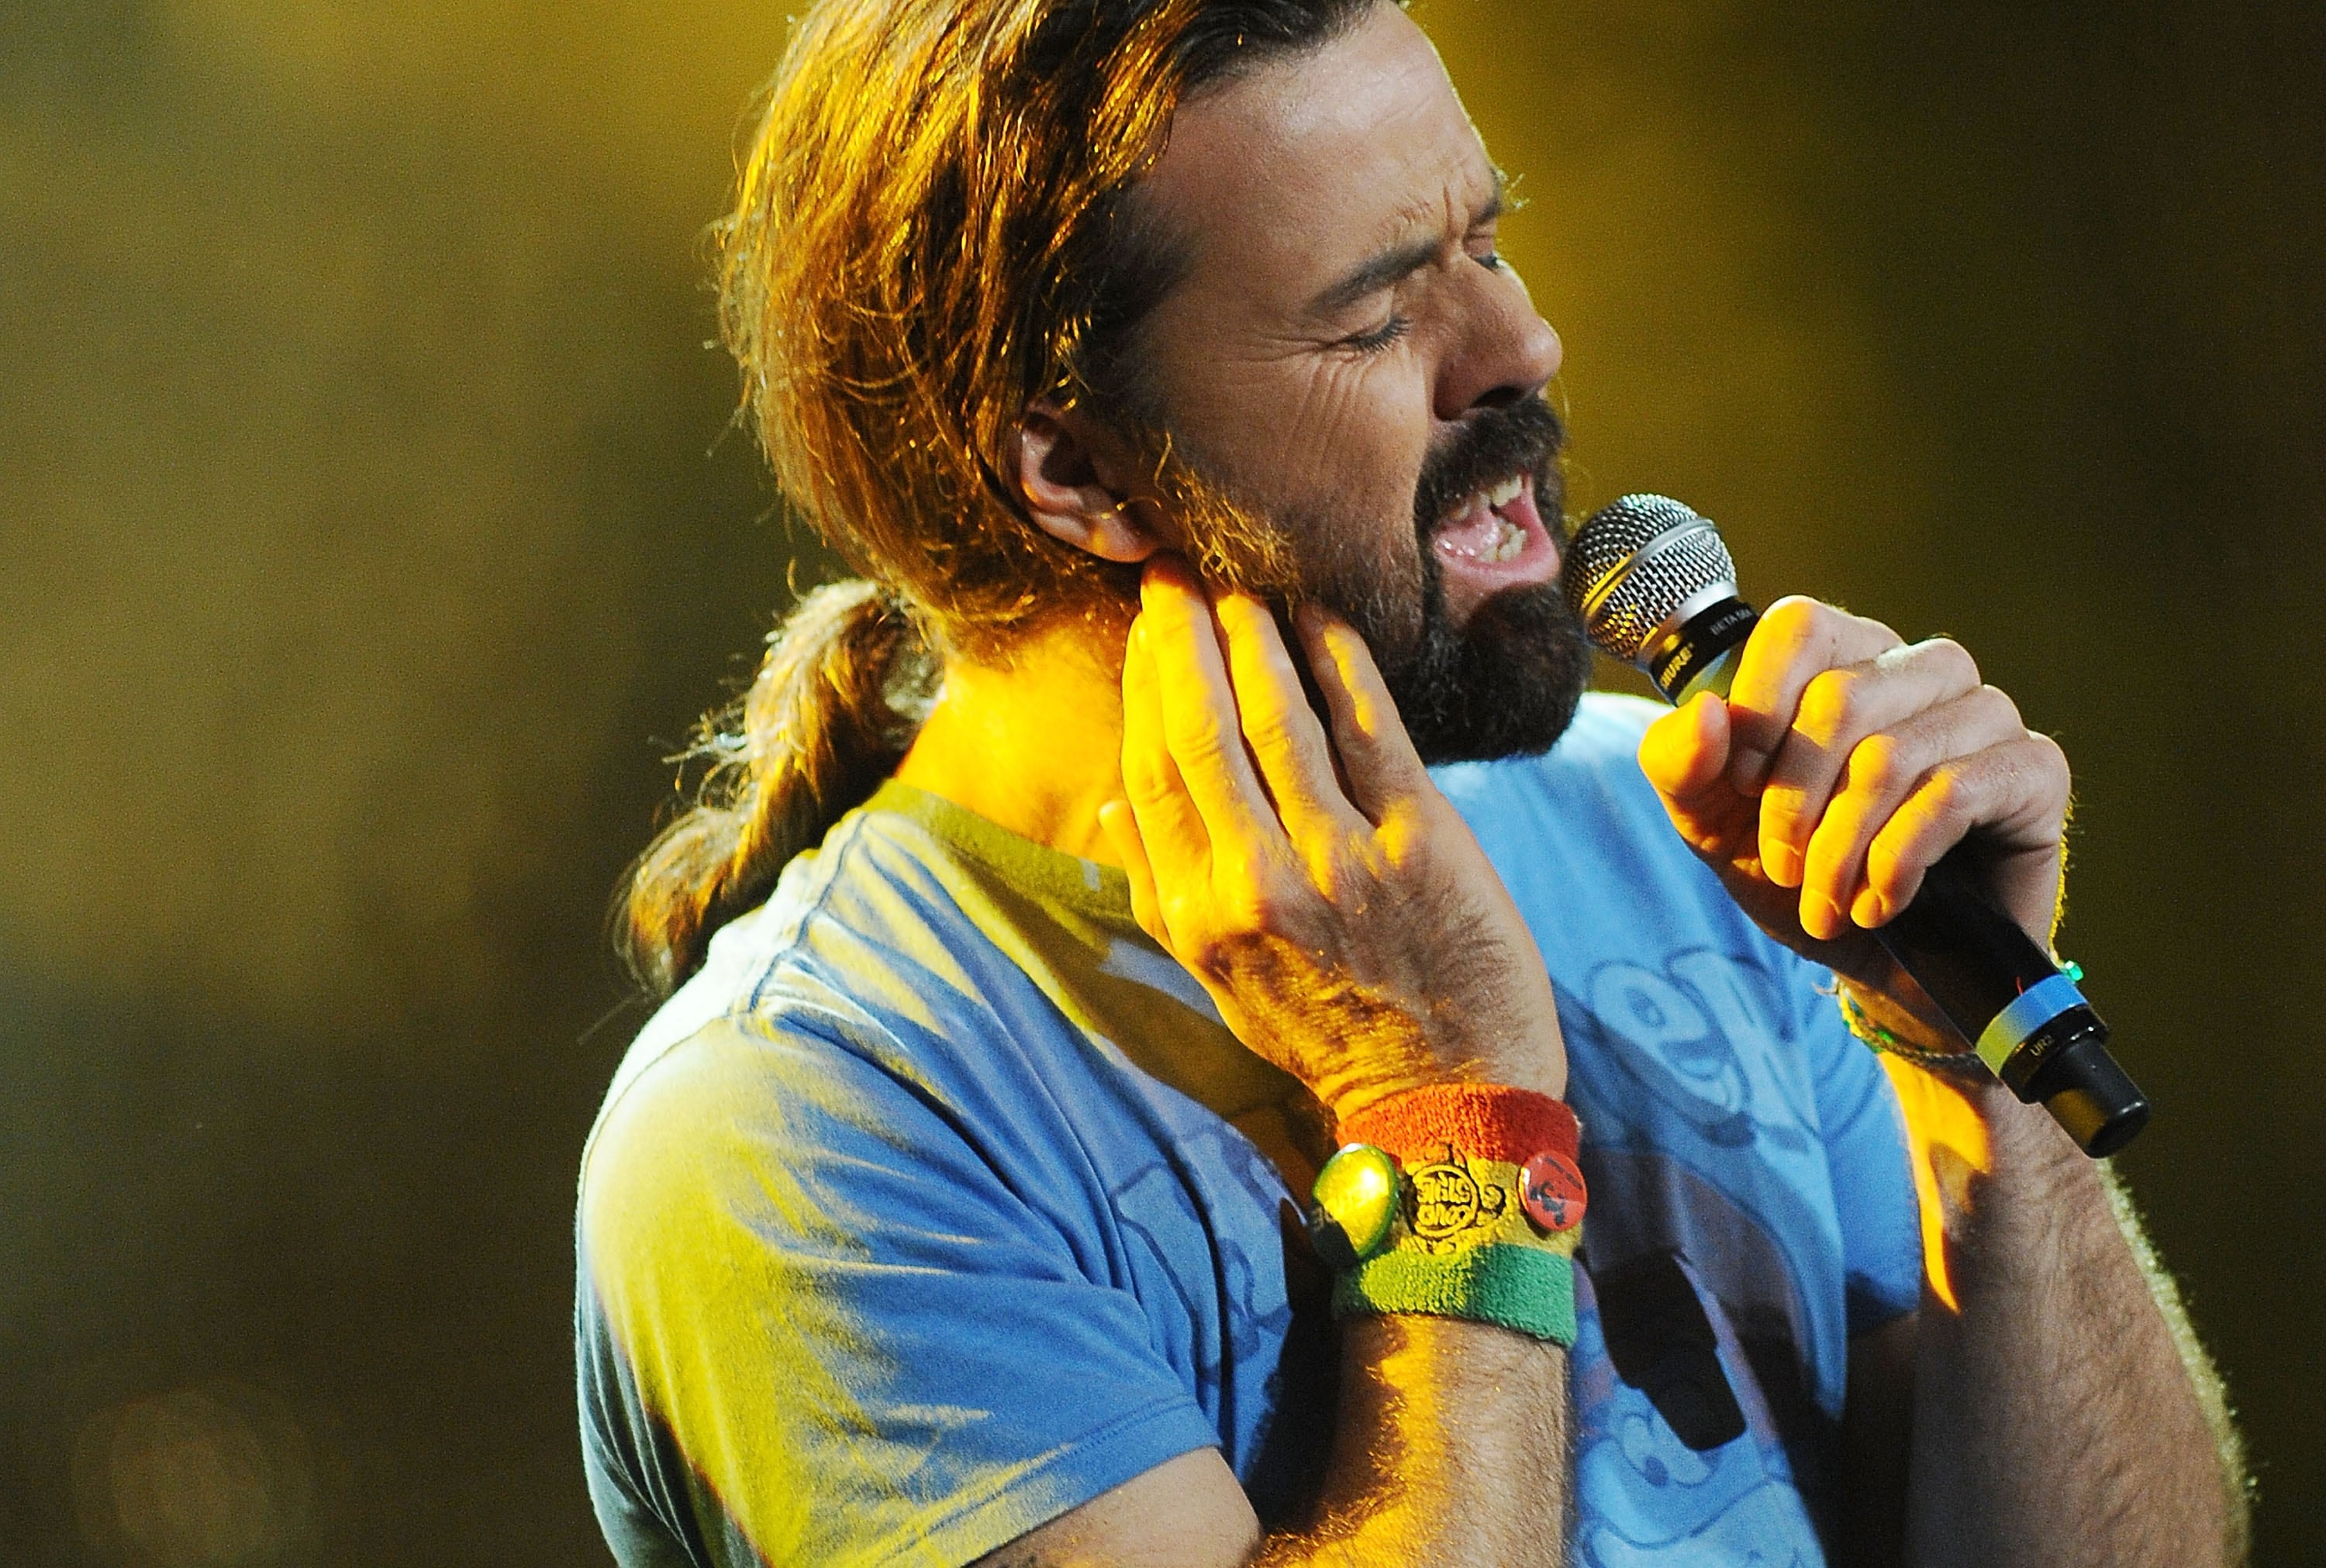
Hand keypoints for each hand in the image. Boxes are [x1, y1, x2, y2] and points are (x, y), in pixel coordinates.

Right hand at [1098, 557, 1565, 1121]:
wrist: (1448, 1101)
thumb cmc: (1330, 1037)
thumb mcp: (1222, 985)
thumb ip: (1162, 897)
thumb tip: (1110, 808)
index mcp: (1201, 919)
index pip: (1151, 775)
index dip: (1143, 687)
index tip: (1143, 628)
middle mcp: (1258, 885)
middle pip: (1201, 731)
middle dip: (1183, 636)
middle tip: (1176, 569)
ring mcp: (1340, 862)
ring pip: (1278, 717)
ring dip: (1254, 633)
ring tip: (1242, 580)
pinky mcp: (1421, 845)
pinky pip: (1370, 729)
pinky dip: (1341, 662)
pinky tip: (1323, 616)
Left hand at [1637, 596, 2070, 1033]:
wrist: (1876, 965)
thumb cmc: (1795, 874)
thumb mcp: (1710, 822)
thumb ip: (1681, 763)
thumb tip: (1708, 713)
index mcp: (1843, 657)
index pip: (1799, 628)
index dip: (1759, 708)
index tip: (1738, 787)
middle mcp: (1920, 668)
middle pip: (1840, 700)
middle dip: (1793, 804)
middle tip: (1784, 870)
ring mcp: (1985, 714)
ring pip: (1891, 755)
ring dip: (1842, 848)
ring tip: (1827, 902)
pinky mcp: (2034, 771)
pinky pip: (1954, 795)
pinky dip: (1898, 863)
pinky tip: (1881, 902)